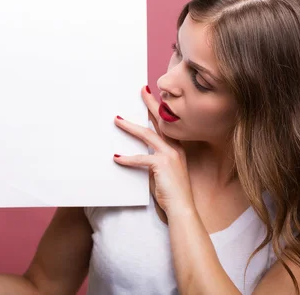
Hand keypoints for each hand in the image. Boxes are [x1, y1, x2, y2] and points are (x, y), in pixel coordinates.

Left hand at [113, 86, 193, 215]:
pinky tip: (116, 158)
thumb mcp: (163, 173)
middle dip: (150, 105)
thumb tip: (139, 155)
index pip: (167, 124)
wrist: (182, 208)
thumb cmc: (172, 193)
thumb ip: (154, 161)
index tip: (152, 97)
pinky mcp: (162, 165)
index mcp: (177, 148)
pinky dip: (127, 159)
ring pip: (147, 134)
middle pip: (160, 121)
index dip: (159, 110)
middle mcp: (175, 148)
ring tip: (118, 120)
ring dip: (130, 127)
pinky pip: (140, 158)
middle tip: (142, 91)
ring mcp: (170, 155)